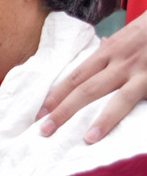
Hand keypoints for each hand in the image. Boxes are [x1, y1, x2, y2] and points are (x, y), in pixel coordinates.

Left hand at [40, 13, 146, 142]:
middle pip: (87, 90)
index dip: (56, 96)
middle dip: (64, 111)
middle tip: (45, 130)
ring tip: (88, 139)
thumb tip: (96, 48)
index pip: (75, 77)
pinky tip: (128, 133)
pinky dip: (139, 118)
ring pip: (119, 99)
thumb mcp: (124, 36)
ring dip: (103, 120)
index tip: (39, 114)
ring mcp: (142, 73)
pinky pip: (146, 102)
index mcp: (107, 52)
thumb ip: (109, 49)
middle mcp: (121, 63)